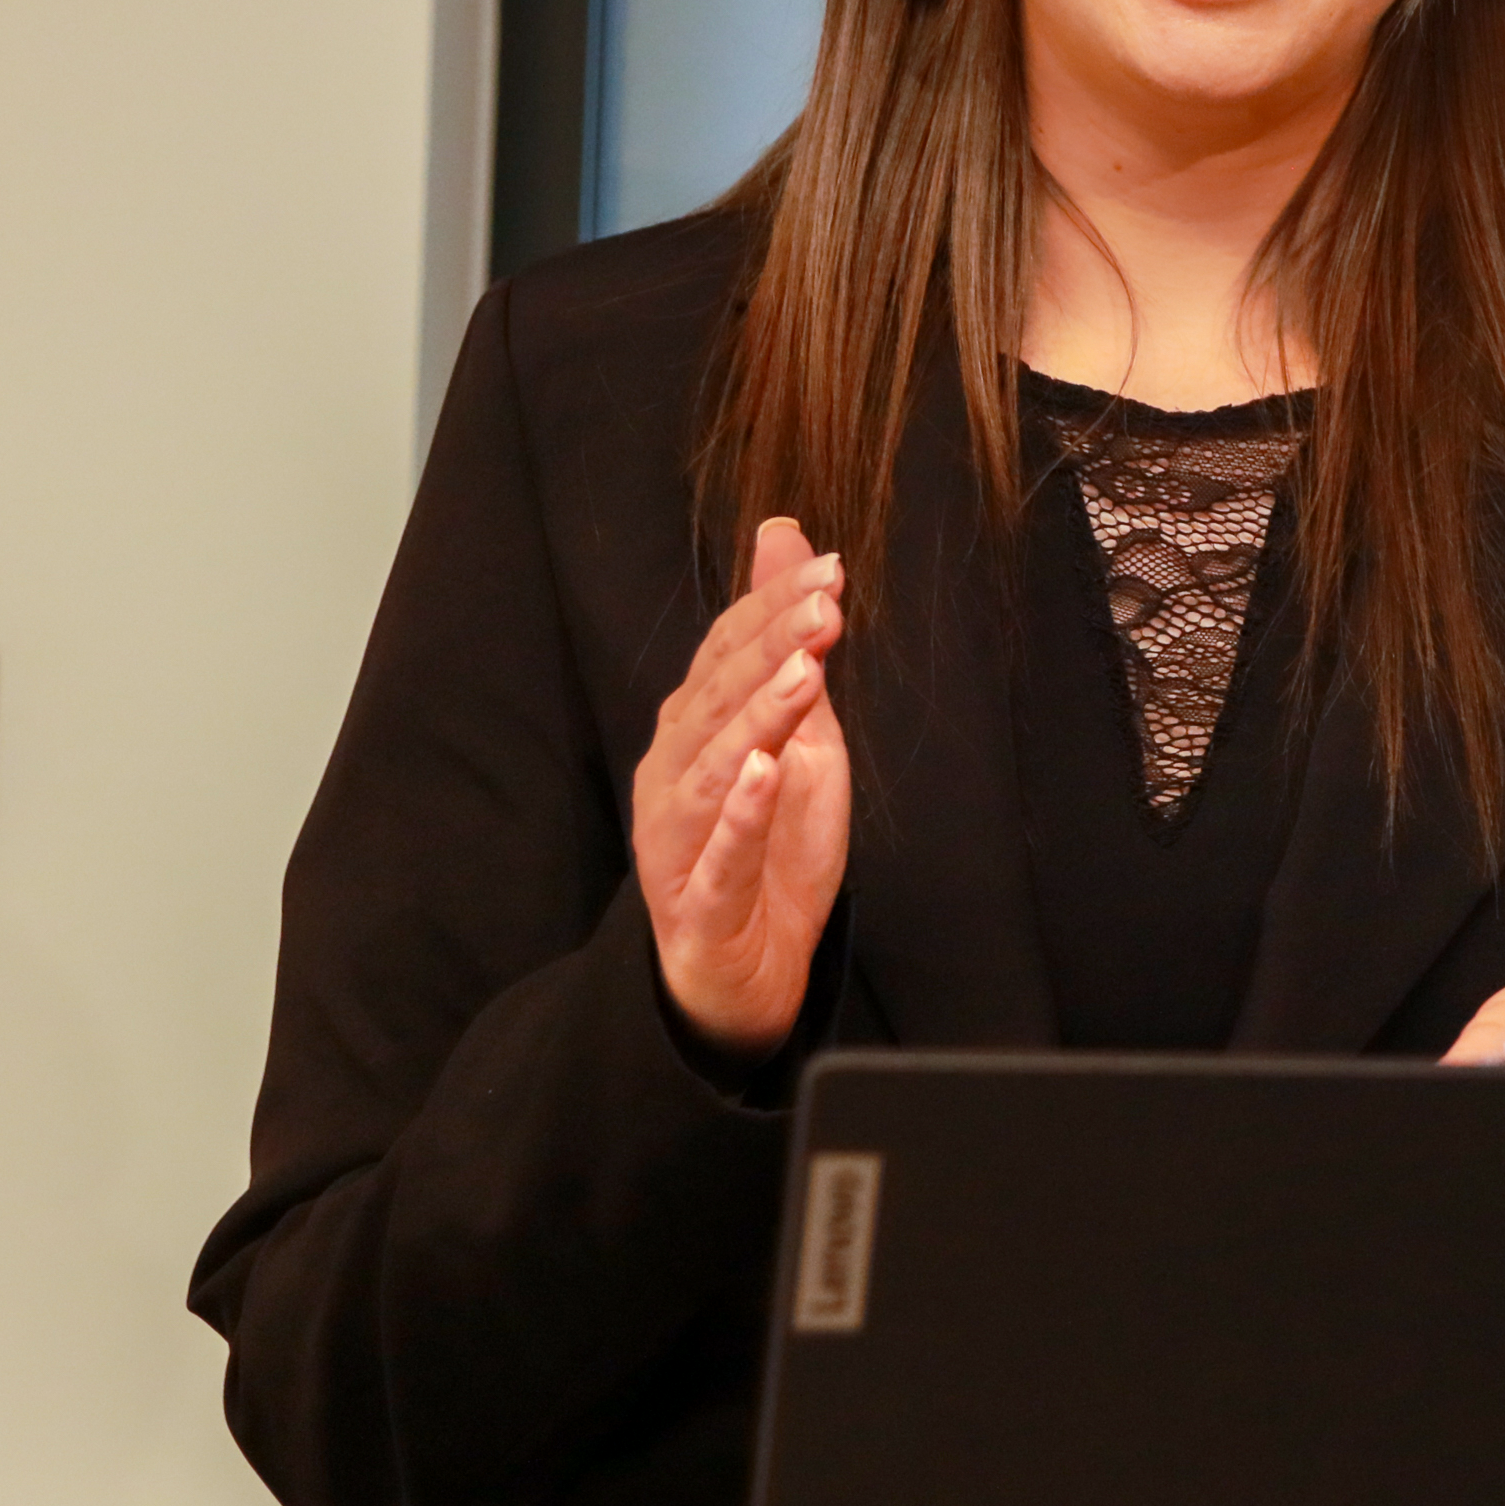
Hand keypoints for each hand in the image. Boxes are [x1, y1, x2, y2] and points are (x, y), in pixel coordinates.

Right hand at [635, 518, 854, 1062]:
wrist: (746, 967)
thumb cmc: (770, 844)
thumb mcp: (796, 734)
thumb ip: (785, 643)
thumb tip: (787, 538)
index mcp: (693, 732)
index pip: (726, 655)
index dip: (774, 611)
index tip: (831, 569)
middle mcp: (674, 776)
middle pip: (717, 702)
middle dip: (771, 648)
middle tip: (825, 603)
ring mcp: (679, 840)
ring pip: (713, 771)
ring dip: (755, 717)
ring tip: (802, 672)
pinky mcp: (698, 903)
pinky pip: (718, 854)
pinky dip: (740, 813)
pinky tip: (762, 771)